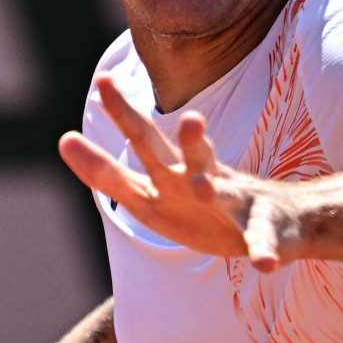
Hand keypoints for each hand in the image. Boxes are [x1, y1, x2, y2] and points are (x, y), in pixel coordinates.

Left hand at [59, 76, 308, 270]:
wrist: (280, 221)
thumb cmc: (202, 206)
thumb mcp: (149, 194)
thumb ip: (106, 173)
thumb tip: (63, 139)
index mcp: (174, 171)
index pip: (145, 137)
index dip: (125, 112)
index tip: (103, 80)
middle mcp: (206, 179)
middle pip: (194, 156)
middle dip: (192, 139)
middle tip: (191, 118)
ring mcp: (238, 204)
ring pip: (227, 193)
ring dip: (214, 188)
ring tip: (202, 188)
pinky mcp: (264, 232)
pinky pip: (263, 241)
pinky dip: (263, 249)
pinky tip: (263, 263)